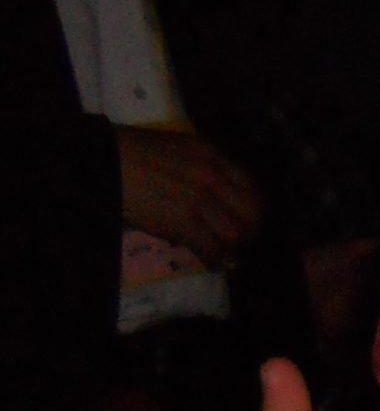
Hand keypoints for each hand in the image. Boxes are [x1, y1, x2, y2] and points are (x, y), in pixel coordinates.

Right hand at [115, 127, 263, 266]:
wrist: (96, 158)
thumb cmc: (124, 151)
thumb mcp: (172, 147)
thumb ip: (196, 166)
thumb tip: (211, 193)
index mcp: (209, 153)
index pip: (251, 185)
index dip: (253, 207)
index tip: (247, 219)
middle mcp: (211, 174)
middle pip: (253, 211)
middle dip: (251, 230)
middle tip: (242, 241)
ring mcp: (198, 197)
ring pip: (236, 232)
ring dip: (233, 247)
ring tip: (226, 253)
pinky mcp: (182, 219)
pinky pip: (211, 247)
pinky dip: (214, 259)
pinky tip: (212, 263)